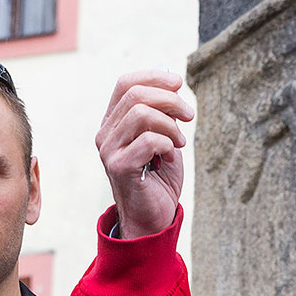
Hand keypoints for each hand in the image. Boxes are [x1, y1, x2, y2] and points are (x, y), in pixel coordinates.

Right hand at [96, 69, 194, 237]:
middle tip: (189, 116)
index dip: (154, 77)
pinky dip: (167, 144)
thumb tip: (172, 81)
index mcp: (114, 122)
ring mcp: (109, 150)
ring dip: (170, 125)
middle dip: (170, 100)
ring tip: (180, 143)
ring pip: (141, 114)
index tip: (178, 83)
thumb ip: (163, 114)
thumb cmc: (159, 179)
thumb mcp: (165, 138)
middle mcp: (106, 133)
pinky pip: (149, 140)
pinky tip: (170, 157)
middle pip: (135, 95)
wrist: (153, 218)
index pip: (126, 83)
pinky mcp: (119, 167)